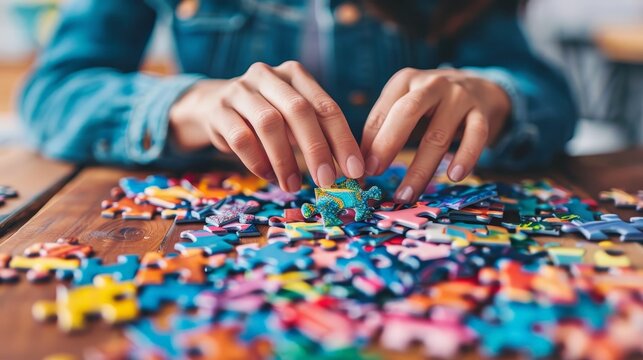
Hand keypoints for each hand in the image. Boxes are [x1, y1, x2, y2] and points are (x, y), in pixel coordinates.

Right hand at [169, 61, 364, 191]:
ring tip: (294, 185)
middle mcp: (268, 75)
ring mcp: (240, 90)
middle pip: (299, 110)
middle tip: (327, 181)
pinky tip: (269, 177)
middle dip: (317, 149)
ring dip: (285, 160)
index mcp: (295, 74)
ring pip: (269, 123)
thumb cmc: (265, 116)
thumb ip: (317, 135)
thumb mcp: (292, 118)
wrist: (212, 106)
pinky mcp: (218, 110)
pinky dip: (258, 162)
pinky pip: (241, 138)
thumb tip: (346, 171)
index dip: (342, 140)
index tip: (354, 171)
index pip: (325, 106)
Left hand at [361, 68, 510, 202]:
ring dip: (421, 169)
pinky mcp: (481, 112)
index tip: (360, 170)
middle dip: (388, 144)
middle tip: (375, 173)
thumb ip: (384, 128)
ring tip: (407, 193)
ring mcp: (459, 96)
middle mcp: (432, 84)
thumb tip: (362, 166)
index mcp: (405, 81)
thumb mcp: (405, 105)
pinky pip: (476, 135)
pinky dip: (465, 156)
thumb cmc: (432, 103)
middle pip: (407, 113)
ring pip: (439, 134)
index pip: (381, 112)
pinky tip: (454, 176)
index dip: (368, 142)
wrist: (479, 85)